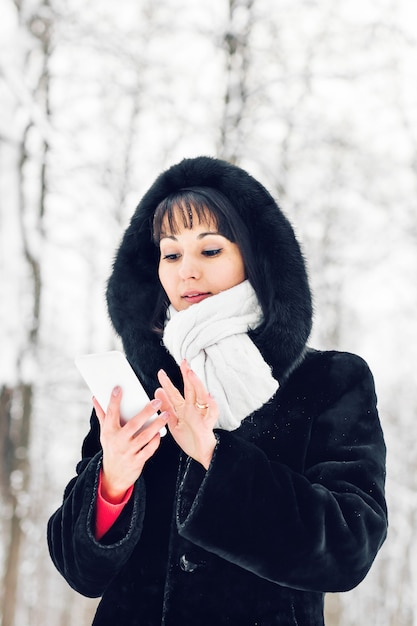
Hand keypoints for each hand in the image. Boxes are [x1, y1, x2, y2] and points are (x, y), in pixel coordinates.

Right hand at [93, 387, 168, 502]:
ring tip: (165, 415)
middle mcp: (118, 441)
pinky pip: (149, 450)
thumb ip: (103, 414)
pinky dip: (155, 441)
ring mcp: (128, 452)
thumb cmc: (111, 447)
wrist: (113, 475)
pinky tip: (161, 432)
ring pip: (145, 436)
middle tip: (157, 401)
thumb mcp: (105, 432)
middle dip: (146, 412)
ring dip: (157, 425)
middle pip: (134, 424)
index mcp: (109, 431)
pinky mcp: (137, 461)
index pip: (111, 413)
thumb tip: (95, 397)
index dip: (114, 400)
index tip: (119, 388)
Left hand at [155, 360, 217, 469]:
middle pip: (190, 389)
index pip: (174, 393)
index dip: (167, 383)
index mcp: (183, 409)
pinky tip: (208, 396)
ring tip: (191, 374)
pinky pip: (212, 412)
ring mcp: (201, 415)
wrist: (201, 454)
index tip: (160, 373)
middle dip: (186, 375)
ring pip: (200, 396)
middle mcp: (193, 409)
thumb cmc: (189, 439)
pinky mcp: (207, 423)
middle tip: (183, 362)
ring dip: (196, 384)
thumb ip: (166, 407)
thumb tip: (157, 391)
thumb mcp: (173, 422)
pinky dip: (211, 404)